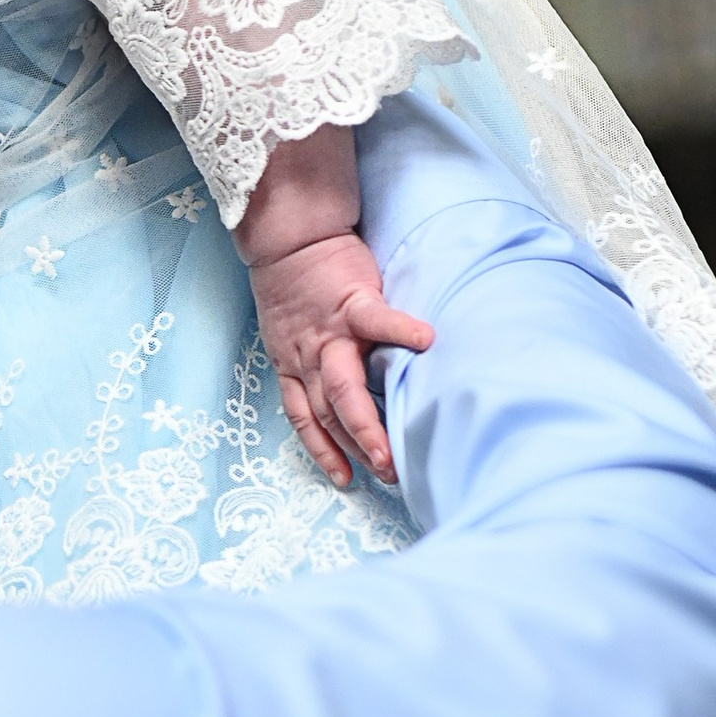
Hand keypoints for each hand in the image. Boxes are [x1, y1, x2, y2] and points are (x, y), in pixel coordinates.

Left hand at [245, 228, 432, 491]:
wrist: (289, 237)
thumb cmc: (295, 284)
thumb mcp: (288, 332)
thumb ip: (310, 363)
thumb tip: (339, 395)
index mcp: (294, 365)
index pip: (306, 419)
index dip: (323, 451)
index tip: (344, 480)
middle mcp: (308, 357)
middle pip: (328, 413)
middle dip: (354, 448)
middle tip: (385, 474)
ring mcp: (330, 333)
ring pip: (344, 388)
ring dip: (366, 423)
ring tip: (392, 449)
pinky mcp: (352, 302)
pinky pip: (378, 321)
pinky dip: (401, 331)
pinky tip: (427, 342)